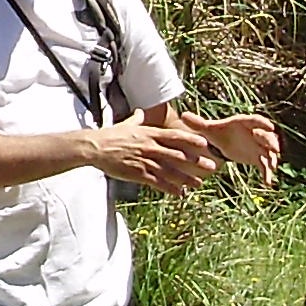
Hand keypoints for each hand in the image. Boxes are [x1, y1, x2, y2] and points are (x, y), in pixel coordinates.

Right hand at [88, 117, 218, 194]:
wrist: (94, 147)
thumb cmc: (109, 136)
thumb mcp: (125, 124)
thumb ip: (136, 120)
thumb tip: (139, 112)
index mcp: (149, 133)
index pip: (175, 136)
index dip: (191, 140)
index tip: (205, 144)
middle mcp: (150, 146)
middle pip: (178, 155)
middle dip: (196, 162)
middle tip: (211, 168)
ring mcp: (144, 160)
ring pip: (170, 171)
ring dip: (186, 179)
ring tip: (198, 184)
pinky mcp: (137, 173)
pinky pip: (157, 182)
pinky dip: (169, 188)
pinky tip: (179, 193)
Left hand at [196, 113, 281, 185]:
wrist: (223, 144)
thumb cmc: (218, 133)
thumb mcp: (209, 129)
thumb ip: (198, 123)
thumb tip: (183, 115)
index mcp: (245, 123)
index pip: (256, 121)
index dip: (264, 124)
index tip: (271, 127)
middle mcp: (255, 134)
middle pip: (267, 137)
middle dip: (271, 143)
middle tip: (274, 150)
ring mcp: (258, 146)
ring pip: (269, 152)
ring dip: (272, 159)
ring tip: (272, 167)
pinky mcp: (258, 158)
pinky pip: (264, 166)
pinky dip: (266, 174)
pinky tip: (267, 183)